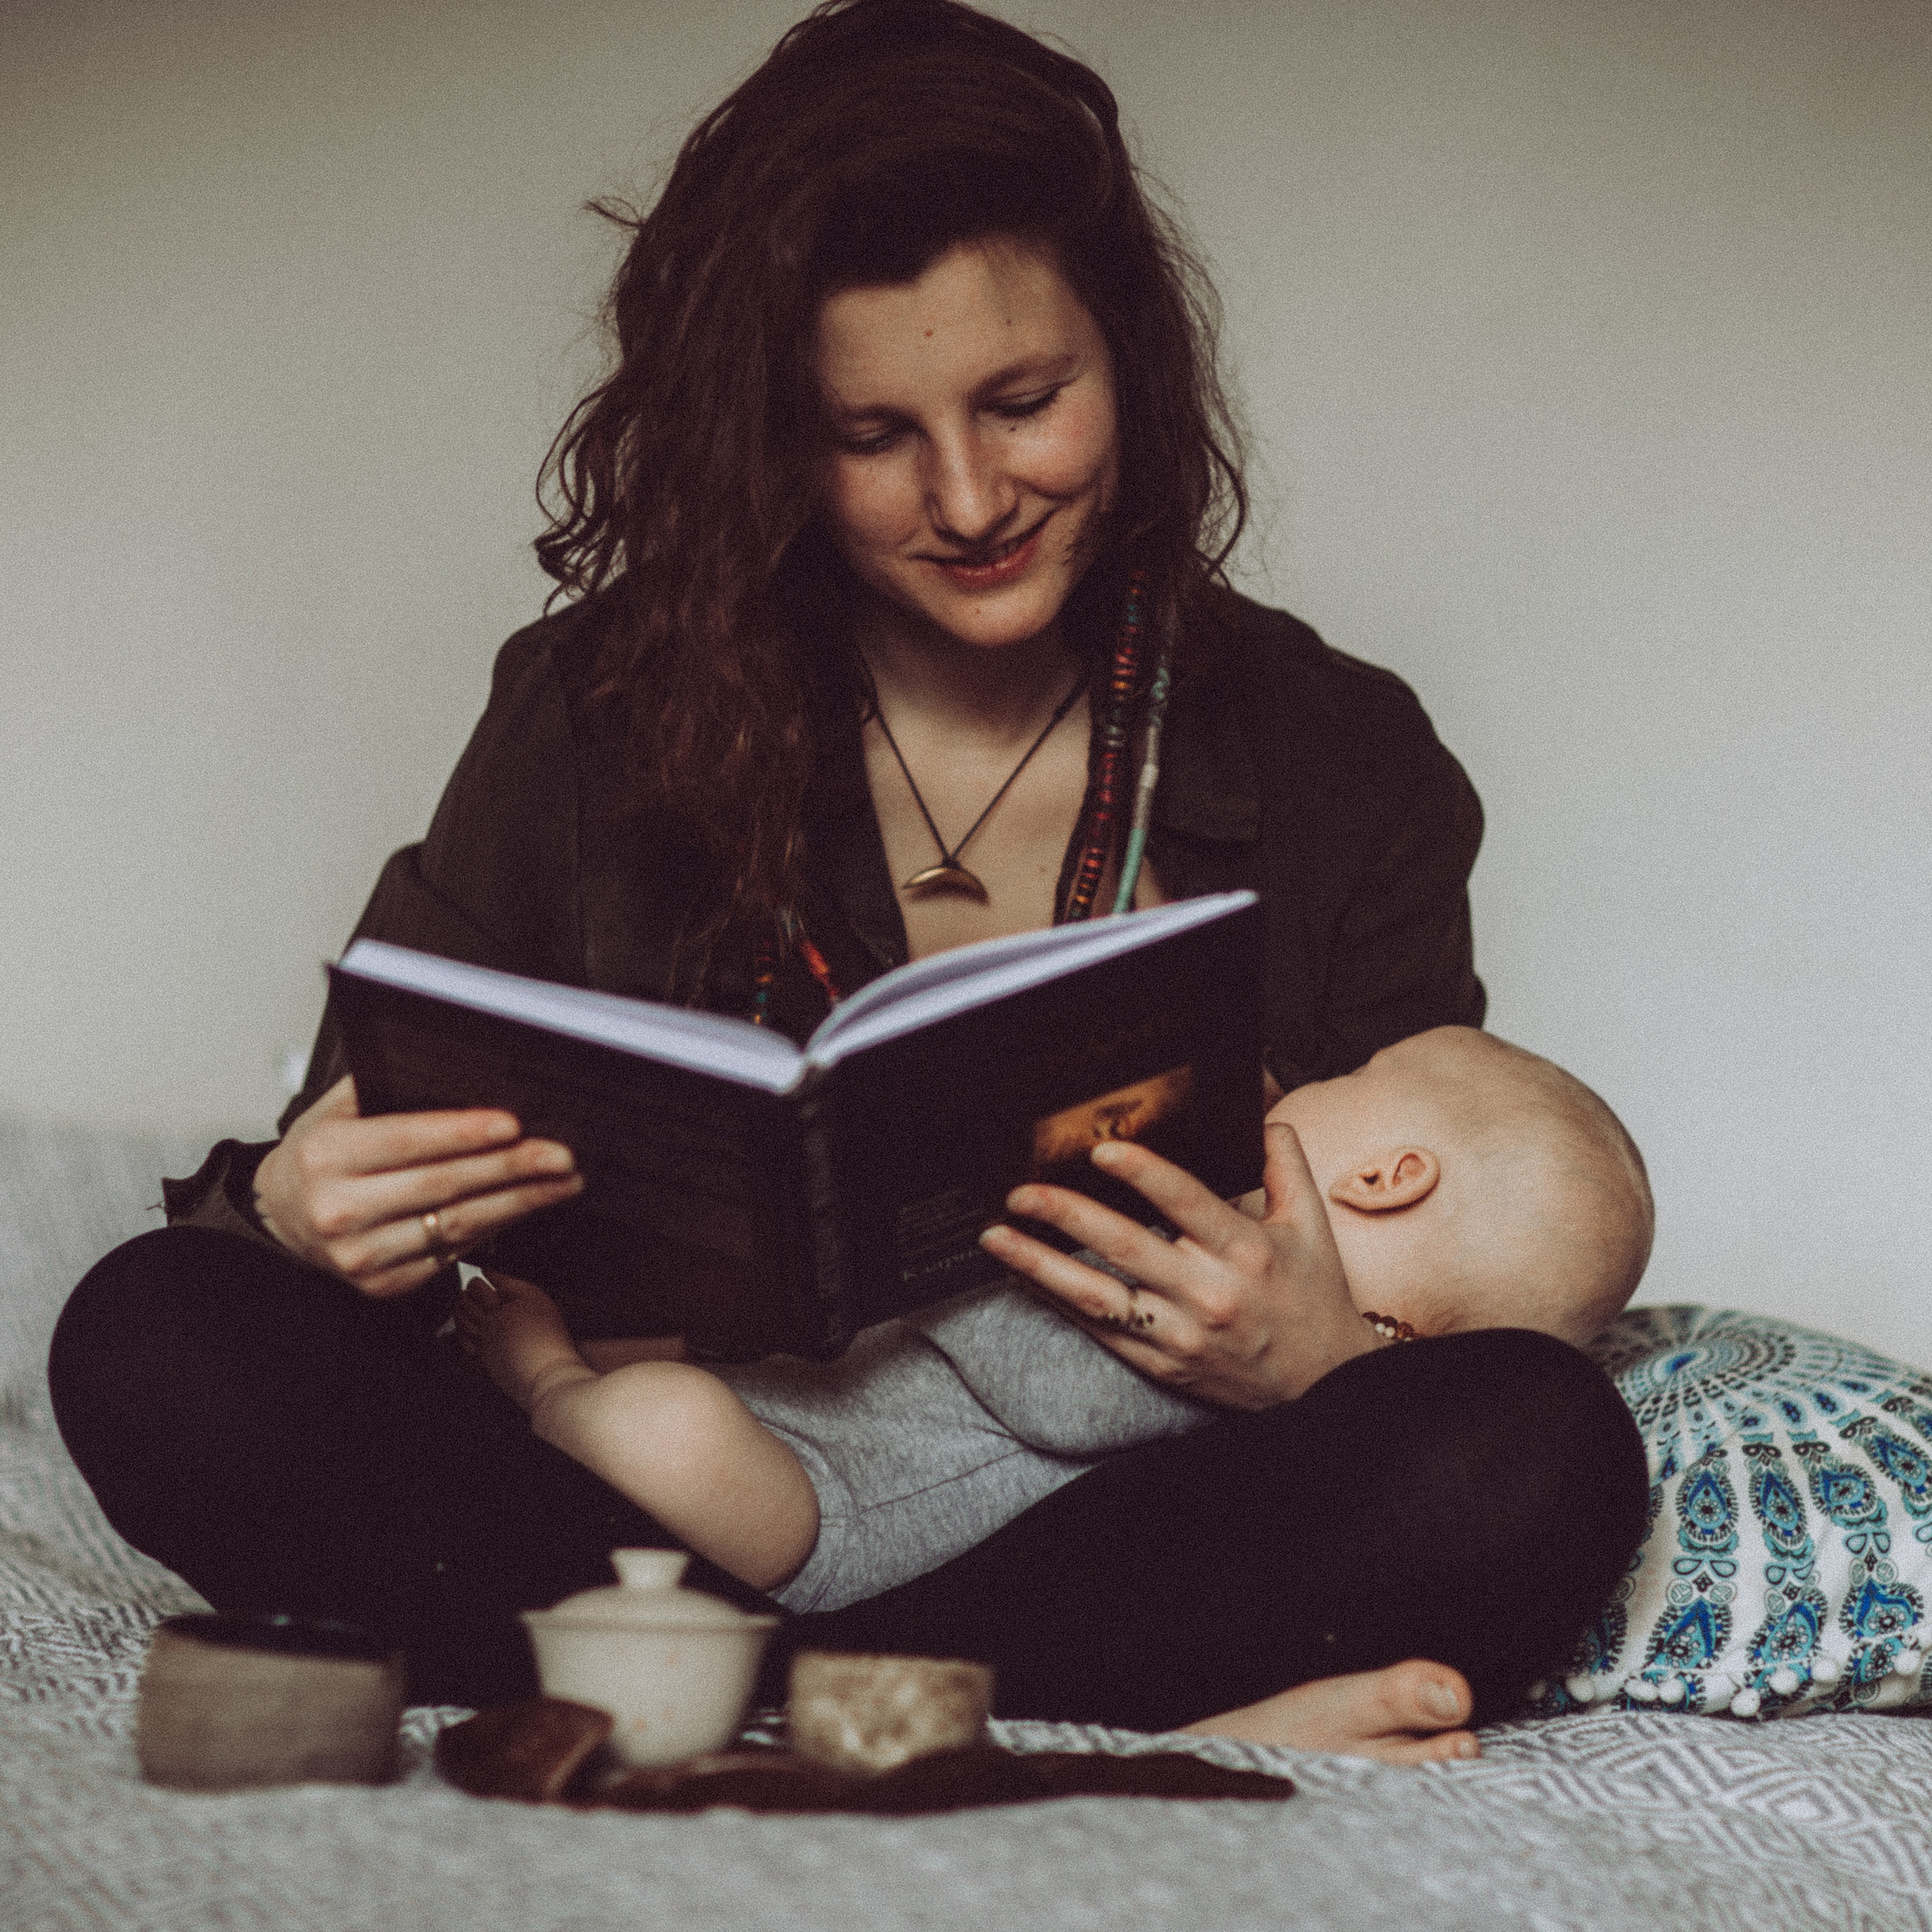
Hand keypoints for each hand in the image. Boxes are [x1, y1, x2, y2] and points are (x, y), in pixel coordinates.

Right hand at [253, 1076, 583, 1296]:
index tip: (515, 1124)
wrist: (281, 1217)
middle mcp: (339, 1208)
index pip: (408, 1140)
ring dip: (518, 1203)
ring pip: (456, 1225)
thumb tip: (462, 1070)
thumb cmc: (319, 1155)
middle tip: (561, 1155)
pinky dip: (494, 1229)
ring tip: (560, 1182)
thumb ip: (388, 1087)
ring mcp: (360, 1254)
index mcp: (327, 1155)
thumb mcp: (335, 1109)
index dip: (465, 1133)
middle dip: (511, 1169)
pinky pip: (452, 1254)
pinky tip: (524, 1208)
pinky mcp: (380, 1284)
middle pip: (443, 1186)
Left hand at [978, 1121, 1382, 1408]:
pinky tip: (1023, 1277)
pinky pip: (1098, 1330)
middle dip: (1066, 1215)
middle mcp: (1208, 1293)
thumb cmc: (1313, 1300)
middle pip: (1126, 1246)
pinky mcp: (1160, 1364)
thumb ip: (1284, 1165)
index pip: (1186, 1202)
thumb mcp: (1311, 1227)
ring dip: (1039, 1264)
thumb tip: (1262, 1114)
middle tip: (1021, 1192)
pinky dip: (1055, 1302)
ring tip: (997, 1237)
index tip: (1101, 1150)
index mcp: (1245, 1250)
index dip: (1142, 1173)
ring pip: (1096, 1296)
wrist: (1322, 1388)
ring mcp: (1180, 1333)